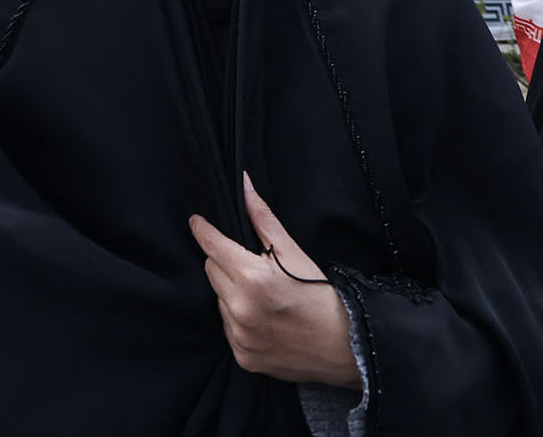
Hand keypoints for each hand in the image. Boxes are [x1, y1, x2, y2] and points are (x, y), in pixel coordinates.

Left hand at [189, 172, 360, 389]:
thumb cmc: (320, 294)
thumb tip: (244, 187)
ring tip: (262, 295)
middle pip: (212, 270)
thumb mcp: (293, 252)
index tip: (197, 222)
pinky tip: (263, 317)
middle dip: (225, 262)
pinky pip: (227, 327)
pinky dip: (238, 319)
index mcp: (253, 279)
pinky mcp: (243, 356)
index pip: (211, 246)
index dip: (203, 231)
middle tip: (250, 264)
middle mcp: (241, 309)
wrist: (345, 345)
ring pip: (218, 300)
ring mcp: (240, 336)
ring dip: (231, 292)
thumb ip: (262, 219)